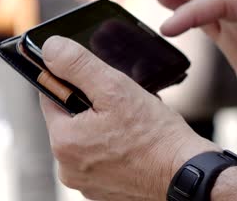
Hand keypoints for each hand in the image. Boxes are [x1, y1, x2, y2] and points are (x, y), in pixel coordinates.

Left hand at [39, 36, 218, 199]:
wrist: (186, 174)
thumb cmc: (155, 137)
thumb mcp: (114, 88)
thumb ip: (77, 65)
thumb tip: (51, 48)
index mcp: (63, 142)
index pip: (50, 96)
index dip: (72, 80)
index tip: (92, 79)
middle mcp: (68, 168)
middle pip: (69, 119)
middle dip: (90, 105)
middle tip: (119, 102)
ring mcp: (86, 182)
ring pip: (86, 138)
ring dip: (103, 125)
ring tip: (130, 123)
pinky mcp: (103, 189)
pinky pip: (100, 156)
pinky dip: (112, 146)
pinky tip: (132, 140)